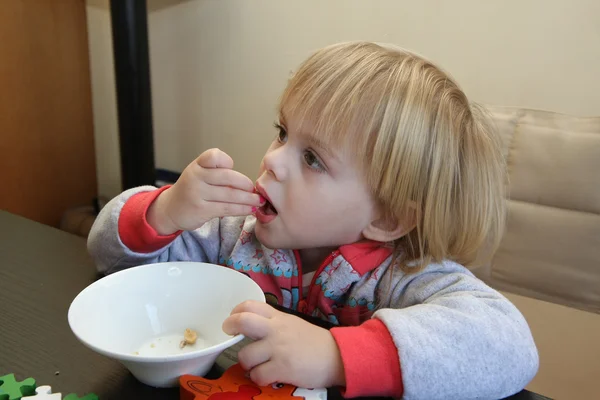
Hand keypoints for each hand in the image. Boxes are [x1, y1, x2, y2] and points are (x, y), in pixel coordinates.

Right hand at [147, 148, 263, 233]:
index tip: (232, 168)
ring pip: (230, 195)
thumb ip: (218, 174)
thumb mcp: (199, 175)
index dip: (226, 161)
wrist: (170, 209)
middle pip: (227, 177)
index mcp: (197, 165)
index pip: (214, 156)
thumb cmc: (192, 190)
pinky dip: (241, 209)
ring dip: (248, 199)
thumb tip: (248, 184)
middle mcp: (196, 177)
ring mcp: (198, 194)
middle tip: (255, 189)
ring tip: (259, 201)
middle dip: (245, 184)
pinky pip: (227, 209)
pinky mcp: (201, 210)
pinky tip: (250, 210)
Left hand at [222, 300, 345, 388]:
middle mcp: (276, 330)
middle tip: (230, 334)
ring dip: (247, 363)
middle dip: (230, 327)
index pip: (250, 305)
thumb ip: (273, 323)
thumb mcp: (292, 324)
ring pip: (245, 356)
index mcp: (279, 317)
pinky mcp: (282, 368)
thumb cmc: (314, 342)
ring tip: (256, 365)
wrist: (336, 356)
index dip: (235, 312)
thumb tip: (250, 328)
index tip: (233, 320)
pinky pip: (257, 375)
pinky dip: (258, 378)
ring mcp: (278, 349)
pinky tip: (267, 376)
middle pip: (243, 321)